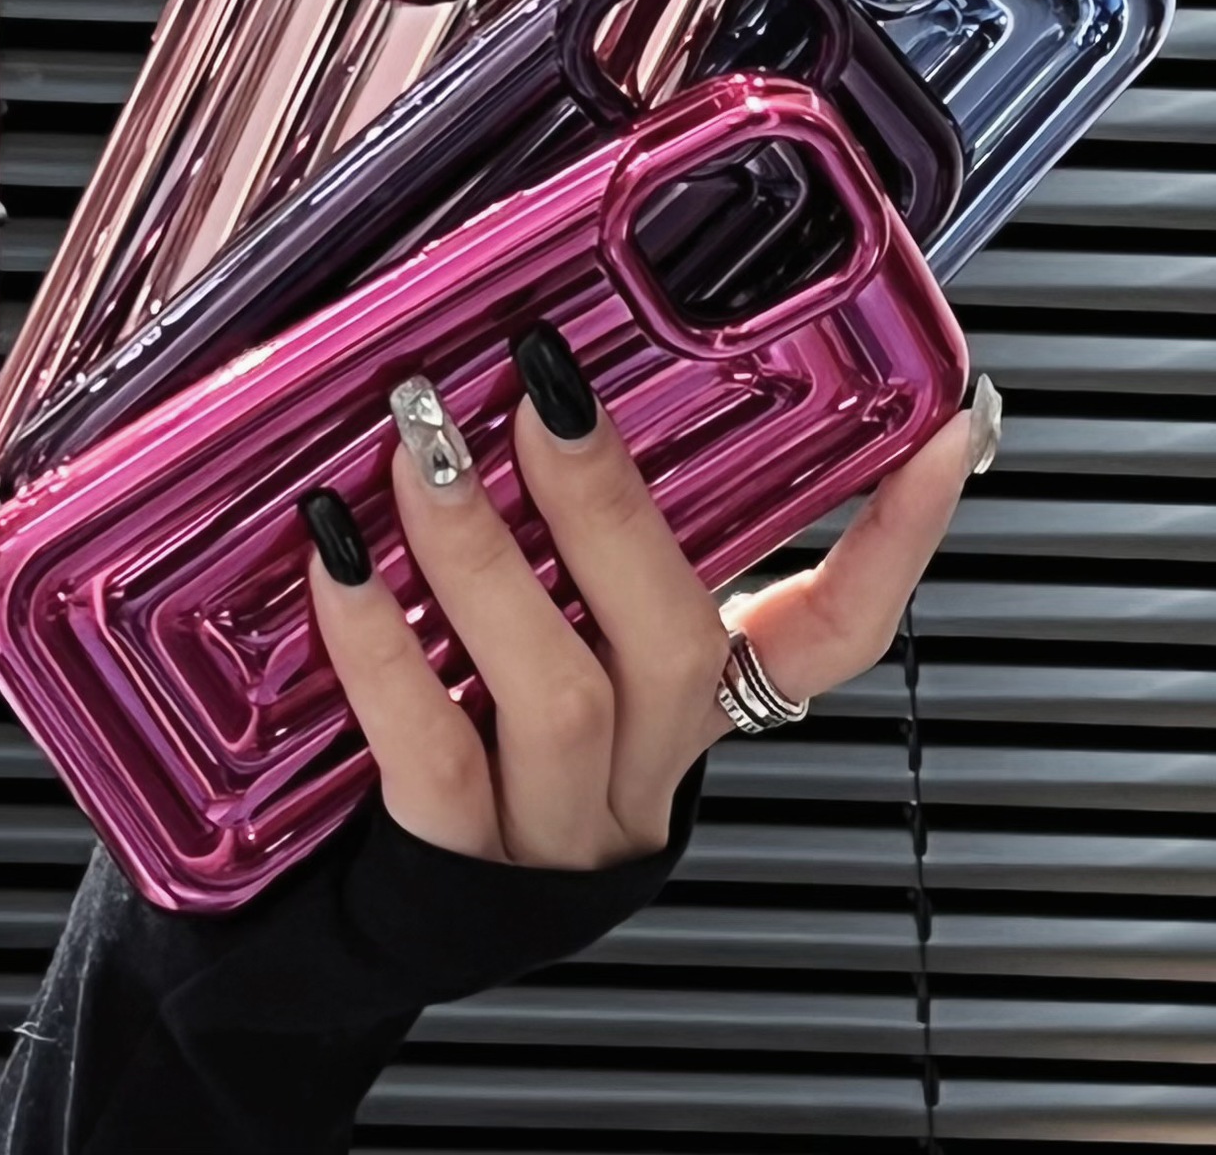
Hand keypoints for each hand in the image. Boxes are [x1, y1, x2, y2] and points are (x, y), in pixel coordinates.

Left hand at [303, 320, 997, 869]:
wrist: (384, 908)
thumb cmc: (471, 731)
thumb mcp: (553, 636)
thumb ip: (567, 535)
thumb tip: (528, 365)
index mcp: (690, 700)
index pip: (834, 632)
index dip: (896, 542)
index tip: (939, 433)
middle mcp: (645, 764)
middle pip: (675, 637)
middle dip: (604, 498)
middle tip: (537, 384)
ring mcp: (558, 823)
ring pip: (559, 690)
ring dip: (484, 554)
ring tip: (418, 451)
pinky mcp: (457, 861)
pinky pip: (430, 749)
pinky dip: (380, 646)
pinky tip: (334, 562)